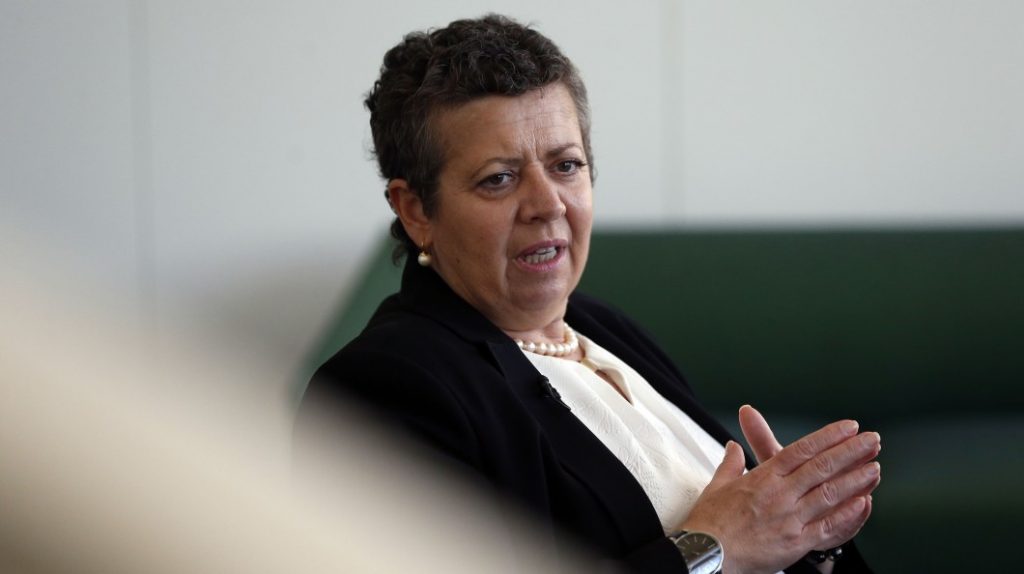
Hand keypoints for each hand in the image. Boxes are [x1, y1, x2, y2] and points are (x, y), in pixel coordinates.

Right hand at [679, 406, 880, 573]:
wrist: (706, 554)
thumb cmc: (710, 522)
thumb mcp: (717, 485)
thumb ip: (731, 463)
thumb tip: (733, 446)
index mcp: (763, 477)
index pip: (802, 450)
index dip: (828, 437)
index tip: (848, 427)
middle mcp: (780, 494)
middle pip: (822, 468)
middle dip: (850, 452)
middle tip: (872, 440)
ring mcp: (790, 519)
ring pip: (830, 495)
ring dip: (855, 480)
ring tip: (875, 468)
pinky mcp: (796, 543)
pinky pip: (828, 528)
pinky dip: (848, 516)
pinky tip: (863, 504)